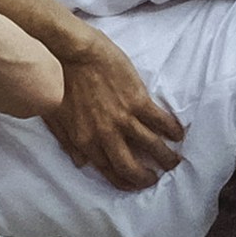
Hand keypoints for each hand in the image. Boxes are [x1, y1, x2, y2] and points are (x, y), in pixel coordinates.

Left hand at [46, 35, 186, 188]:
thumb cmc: (61, 80)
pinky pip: (160, 122)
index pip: (107, 170)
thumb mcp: (57, 117)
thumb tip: (81, 163)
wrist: (73, 52)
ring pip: (151, 147)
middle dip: (146, 178)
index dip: (124, 182)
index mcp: (85, 140)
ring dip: (165, 157)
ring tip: (174, 161)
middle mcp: (105, 135)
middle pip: (130, 167)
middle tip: (156, 178)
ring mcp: (123, 118)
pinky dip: (171, 130)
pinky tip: (178, 134)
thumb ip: (68, 142)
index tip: (134, 184)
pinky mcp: (138, 101)